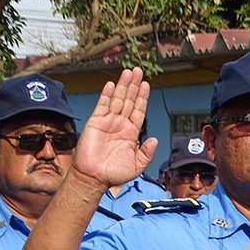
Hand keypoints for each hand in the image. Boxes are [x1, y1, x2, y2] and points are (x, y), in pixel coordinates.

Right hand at [72, 68, 156, 188]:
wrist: (94, 178)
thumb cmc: (114, 174)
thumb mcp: (137, 165)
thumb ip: (147, 153)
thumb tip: (155, 140)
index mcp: (131, 133)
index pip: (139, 111)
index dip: (142, 97)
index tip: (146, 85)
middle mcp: (120, 125)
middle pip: (129, 100)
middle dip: (134, 86)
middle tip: (138, 71)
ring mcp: (108, 122)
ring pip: (117, 99)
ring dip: (123, 85)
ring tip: (128, 72)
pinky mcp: (95, 122)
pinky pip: (102, 105)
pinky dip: (107, 94)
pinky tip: (111, 84)